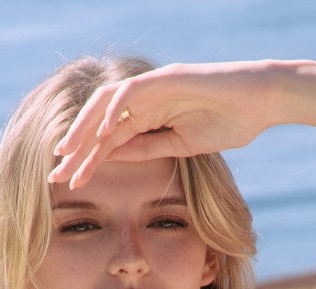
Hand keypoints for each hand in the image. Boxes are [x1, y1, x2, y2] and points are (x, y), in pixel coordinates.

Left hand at [48, 60, 280, 188]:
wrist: (260, 101)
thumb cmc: (230, 122)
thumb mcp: (182, 145)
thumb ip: (149, 148)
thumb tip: (115, 156)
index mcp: (149, 116)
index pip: (110, 140)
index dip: (88, 160)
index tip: (70, 183)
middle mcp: (145, 98)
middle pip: (101, 123)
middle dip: (77, 148)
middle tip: (56, 174)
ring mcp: (154, 86)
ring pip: (107, 105)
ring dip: (85, 128)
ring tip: (67, 151)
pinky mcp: (165, 79)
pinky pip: (131, 93)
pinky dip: (114, 110)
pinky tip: (101, 131)